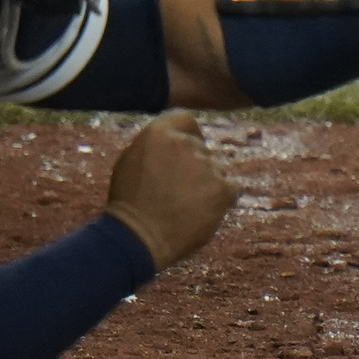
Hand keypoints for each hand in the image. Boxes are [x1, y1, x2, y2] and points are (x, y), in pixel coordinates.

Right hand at [104, 108, 234, 268]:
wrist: (137, 238)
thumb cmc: (130, 203)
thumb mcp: (132, 162)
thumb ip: (158, 146)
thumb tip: (177, 140)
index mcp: (157, 133)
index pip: (185, 120)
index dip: (185, 135)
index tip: (179, 153)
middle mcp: (185, 143)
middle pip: (200, 149)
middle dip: (191, 166)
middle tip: (172, 191)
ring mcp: (207, 165)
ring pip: (214, 170)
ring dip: (204, 184)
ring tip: (180, 206)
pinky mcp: (223, 187)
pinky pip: (228, 190)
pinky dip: (217, 201)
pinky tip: (196, 214)